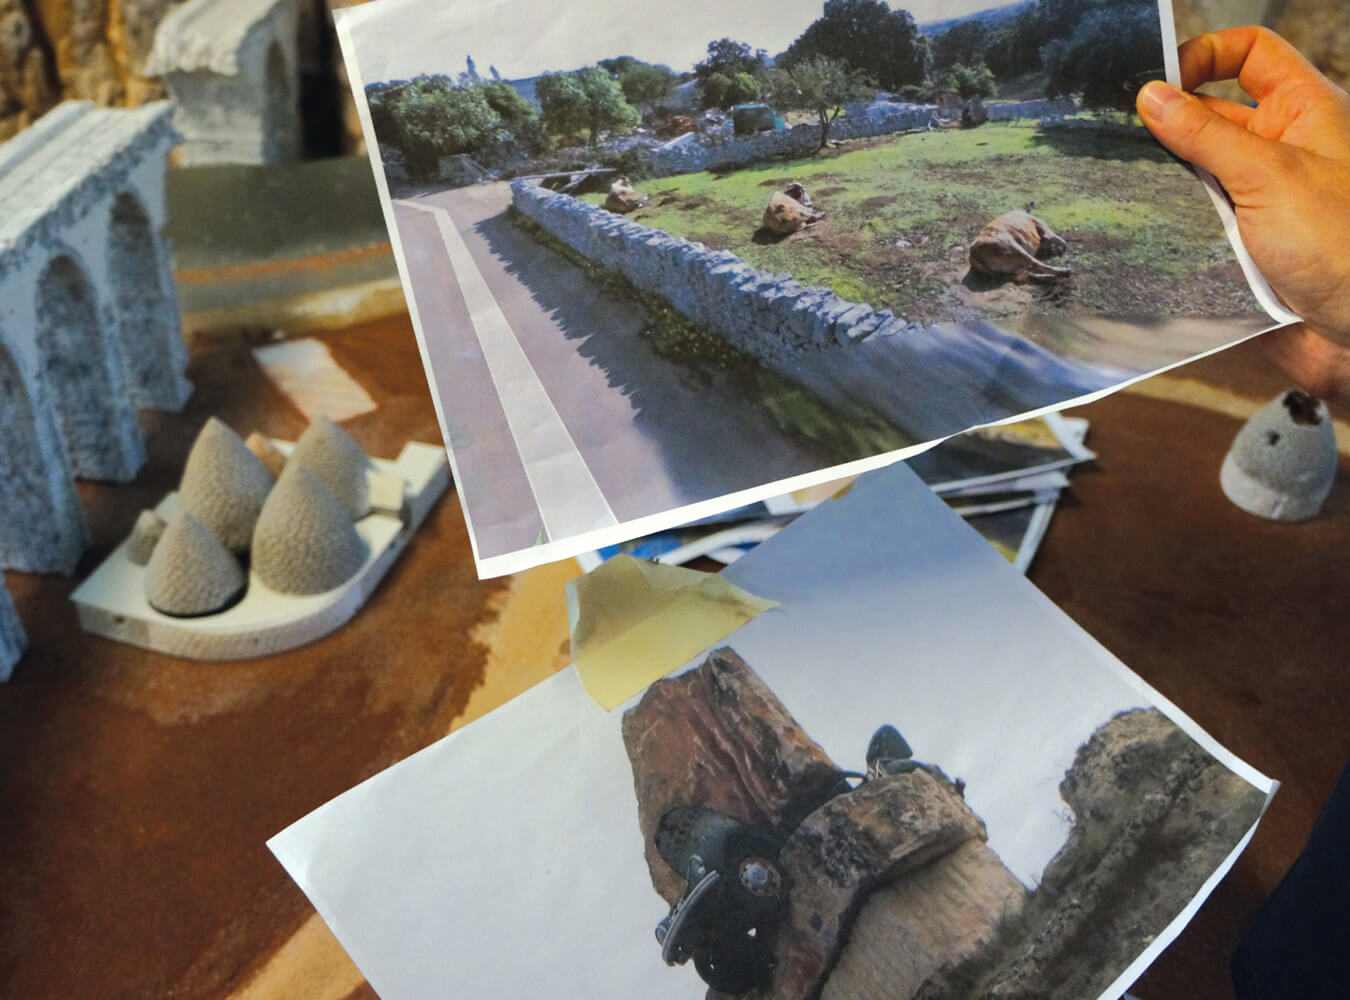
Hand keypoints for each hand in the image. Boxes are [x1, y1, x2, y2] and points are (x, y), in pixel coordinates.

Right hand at [1137, 27, 1349, 399]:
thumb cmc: (1341, 243)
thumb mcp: (1268, 175)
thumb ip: (1206, 135)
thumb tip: (1153, 96)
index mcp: (1302, 111)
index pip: (1250, 54)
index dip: (1206, 55)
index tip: (1159, 83)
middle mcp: (1279, 148)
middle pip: (1212, 113)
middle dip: (1168, 123)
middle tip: (1119, 137)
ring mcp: (1258, 196)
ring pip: (1196, 170)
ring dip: (1164, 177)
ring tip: (1124, 182)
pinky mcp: (1240, 241)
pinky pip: (1194, 218)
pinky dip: (1168, 218)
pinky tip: (1140, 223)